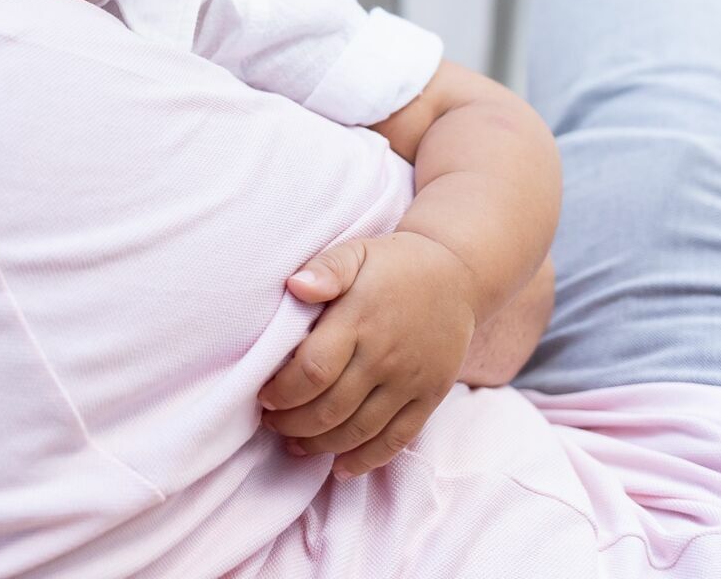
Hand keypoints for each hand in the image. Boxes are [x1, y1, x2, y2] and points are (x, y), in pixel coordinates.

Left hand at [259, 231, 476, 478]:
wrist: (458, 275)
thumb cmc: (393, 264)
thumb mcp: (356, 252)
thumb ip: (326, 268)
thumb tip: (295, 285)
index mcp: (360, 320)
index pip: (312, 370)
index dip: (282, 391)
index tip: (262, 396)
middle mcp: (385, 356)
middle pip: (330, 407)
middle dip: (292, 423)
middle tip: (271, 423)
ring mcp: (410, 381)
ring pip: (359, 430)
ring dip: (320, 445)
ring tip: (294, 443)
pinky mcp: (430, 396)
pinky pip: (398, 439)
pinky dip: (367, 459)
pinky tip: (340, 467)